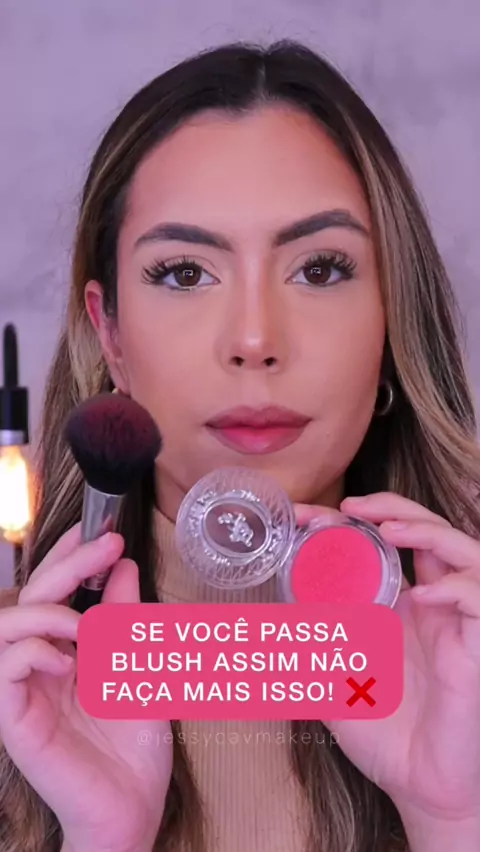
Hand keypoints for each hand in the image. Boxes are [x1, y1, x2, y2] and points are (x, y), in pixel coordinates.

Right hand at [0, 526, 171, 851]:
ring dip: (45, 610)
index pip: (56, 592)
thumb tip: (123, 568)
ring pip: (5, 626)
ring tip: (83, 622)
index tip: (102, 532)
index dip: (72, 558)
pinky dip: (35, 650)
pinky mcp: (16, 720)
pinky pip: (6, 669)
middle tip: (103, 546)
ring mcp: (24, 691)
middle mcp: (41, 665)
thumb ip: (127, 621)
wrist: (132, 808)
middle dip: (66, 565)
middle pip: (30, 598)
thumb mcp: (140, 668)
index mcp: (67, 651)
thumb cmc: (135, 746)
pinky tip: (68, 659)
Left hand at [295, 493, 479, 831]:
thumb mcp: (328, 677)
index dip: (349, 518)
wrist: (419, 788)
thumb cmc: (382, 733)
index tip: (304, 514)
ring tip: (388, 529)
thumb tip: (266, 610)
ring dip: (427, 531)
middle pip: (427, 530)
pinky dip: (458, 587)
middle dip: (390, 507)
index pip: (383, 540)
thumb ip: (306, 643)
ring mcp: (458, 621)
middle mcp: (431, 603)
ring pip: (464, 551)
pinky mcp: (478, 648)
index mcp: (399, 602)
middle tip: (350, 506)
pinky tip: (426, 592)